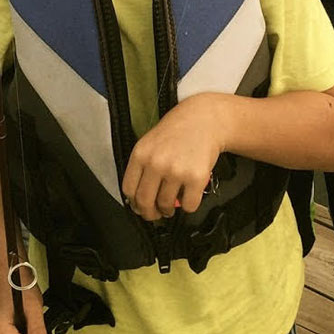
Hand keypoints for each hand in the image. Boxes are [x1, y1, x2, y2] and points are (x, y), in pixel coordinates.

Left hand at [122, 95, 226, 220]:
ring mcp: (176, 171)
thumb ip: (142, 167)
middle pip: (145, 202)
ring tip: (172, 203)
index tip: (140, 207)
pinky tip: (188, 195)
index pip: (128, 189)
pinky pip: (189, 206)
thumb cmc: (177, 132)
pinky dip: (188, 206)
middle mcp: (156, 163)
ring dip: (169, 210)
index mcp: (141, 154)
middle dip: (150, 213)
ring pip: (166, 206)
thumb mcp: (150, 143)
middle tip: (156, 213)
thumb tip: (136, 198)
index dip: (134, 203)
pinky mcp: (196, 178)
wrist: (205, 120)